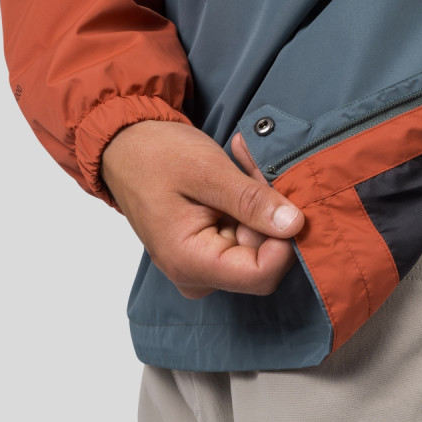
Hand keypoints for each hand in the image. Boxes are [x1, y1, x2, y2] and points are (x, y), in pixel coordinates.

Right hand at [100, 121, 302, 298]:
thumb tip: (295, 225)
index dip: (284, 240)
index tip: (283, 196)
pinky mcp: (209, 249)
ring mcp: (204, 264)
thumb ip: (251, 201)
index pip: (261, 274)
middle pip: (263, 257)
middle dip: (270, 210)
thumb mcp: (207, 171)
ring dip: (261, 201)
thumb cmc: (155, 155)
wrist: (125, 146)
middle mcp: (198, 274)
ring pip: (258, 242)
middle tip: (256, 163)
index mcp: (190, 262)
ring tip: (243, 159)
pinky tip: (238, 171)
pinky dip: (250, 202)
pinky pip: (246, 233)